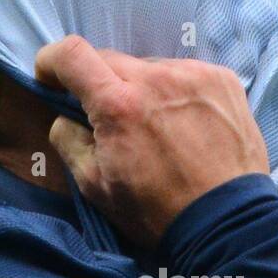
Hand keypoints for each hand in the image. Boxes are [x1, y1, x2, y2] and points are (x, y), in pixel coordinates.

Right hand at [35, 36, 269, 245]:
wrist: (228, 223)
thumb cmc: (158, 212)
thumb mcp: (96, 187)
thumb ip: (69, 141)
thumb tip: (66, 117)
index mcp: (119, 104)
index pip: (72, 54)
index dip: (52, 60)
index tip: (49, 75)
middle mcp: (157, 78)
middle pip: (110, 59)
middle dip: (99, 83)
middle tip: (109, 118)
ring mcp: (195, 74)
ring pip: (150, 68)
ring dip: (142, 89)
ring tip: (156, 127)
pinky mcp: (224, 79)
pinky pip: (185, 74)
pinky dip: (176, 92)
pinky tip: (185, 124)